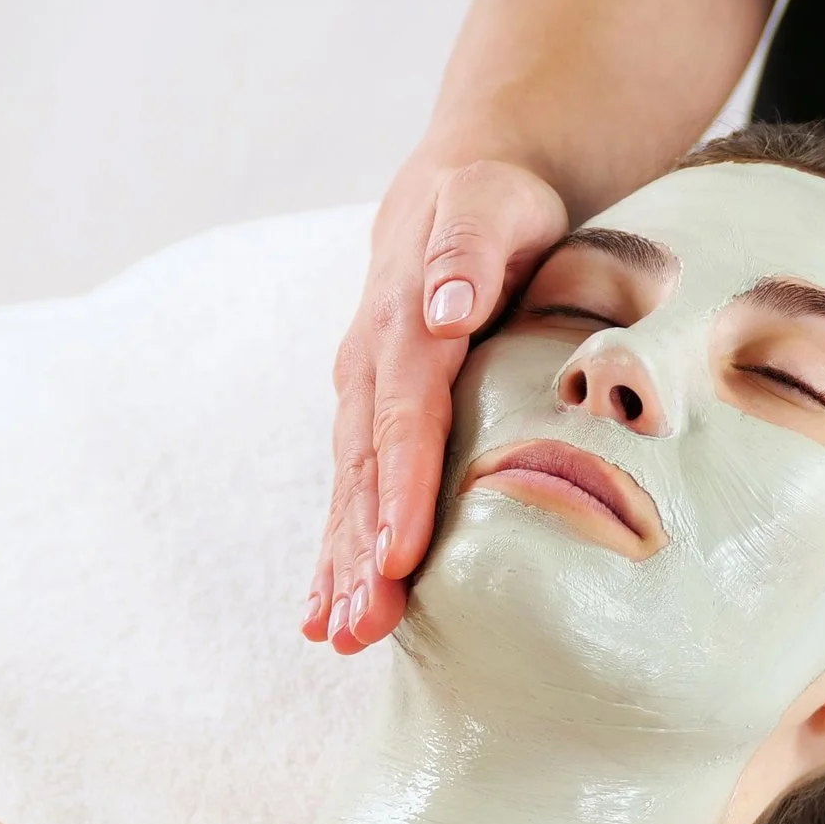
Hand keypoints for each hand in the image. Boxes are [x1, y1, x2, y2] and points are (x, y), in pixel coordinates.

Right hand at [306, 157, 568, 652]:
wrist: (465, 186)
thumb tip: (442, 308)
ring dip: (341, 566)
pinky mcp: (373, 420)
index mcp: (402, 325)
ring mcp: (364, 399)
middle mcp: (370, 368)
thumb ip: (467, 252)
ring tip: (342, 636)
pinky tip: (329, 614)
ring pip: (350, 492)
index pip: (403, 418)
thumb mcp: (491, 204)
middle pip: (363, 471)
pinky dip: (337, 553)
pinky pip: (352, 493)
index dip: (400, 488)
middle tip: (362, 627)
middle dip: (359, 552)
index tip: (398, 554)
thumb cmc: (495, 201)